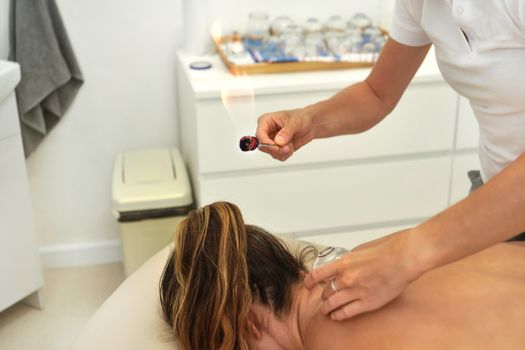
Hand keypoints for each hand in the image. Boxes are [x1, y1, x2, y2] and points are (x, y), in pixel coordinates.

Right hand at [255, 108, 314, 160]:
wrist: (309, 124)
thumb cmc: (301, 117)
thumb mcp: (295, 122)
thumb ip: (286, 132)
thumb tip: (278, 141)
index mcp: (266, 121)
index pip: (259, 134)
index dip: (266, 143)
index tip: (277, 147)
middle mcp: (266, 131)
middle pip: (263, 146)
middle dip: (276, 149)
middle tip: (287, 147)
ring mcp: (271, 141)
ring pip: (271, 153)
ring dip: (282, 152)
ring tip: (291, 145)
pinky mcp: (277, 148)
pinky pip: (277, 156)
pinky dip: (285, 154)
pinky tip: (290, 147)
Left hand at [304, 229, 423, 319]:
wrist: (403, 258)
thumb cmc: (386, 250)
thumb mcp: (360, 250)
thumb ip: (348, 260)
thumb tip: (342, 265)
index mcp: (343, 263)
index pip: (317, 275)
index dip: (309, 282)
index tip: (308, 285)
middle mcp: (347, 278)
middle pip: (326, 292)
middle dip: (322, 296)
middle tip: (322, 298)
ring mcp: (357, 291)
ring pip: (333, 304)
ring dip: (327, 308)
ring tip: (325, 311)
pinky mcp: (368, 303)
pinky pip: (347, 312)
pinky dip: (339, 315)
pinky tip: (336, 316)